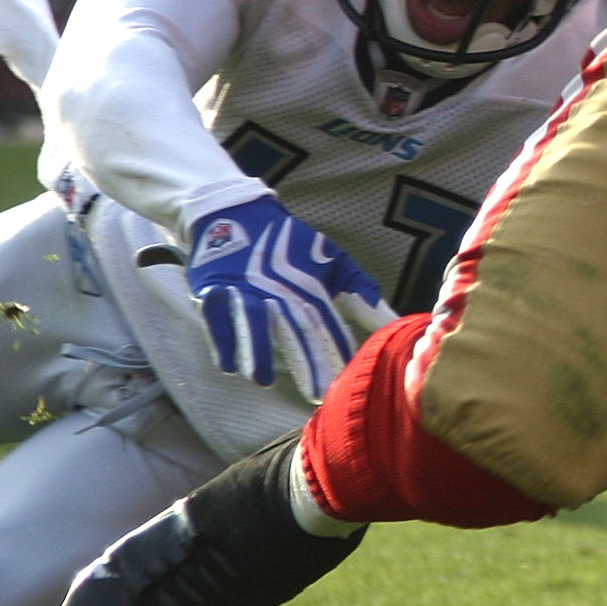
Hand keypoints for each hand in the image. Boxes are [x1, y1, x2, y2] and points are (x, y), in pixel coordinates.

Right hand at [182, 192, 391, 399]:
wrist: (236, 213)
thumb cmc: (289, 242)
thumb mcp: (330, 257)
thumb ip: (358, 287)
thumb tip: (391, 318)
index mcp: (309, 284)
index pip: (327, 323)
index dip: (338, 348)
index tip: (352, 375)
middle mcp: (278, 290)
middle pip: (293, 329)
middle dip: (306, 361)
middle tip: (316, 392)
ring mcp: (245, 290)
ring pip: (254, 324)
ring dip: (258, 352)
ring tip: (264, 381)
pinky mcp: (215, 290)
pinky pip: (218, 319)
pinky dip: (224, 341)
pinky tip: (231, 366)